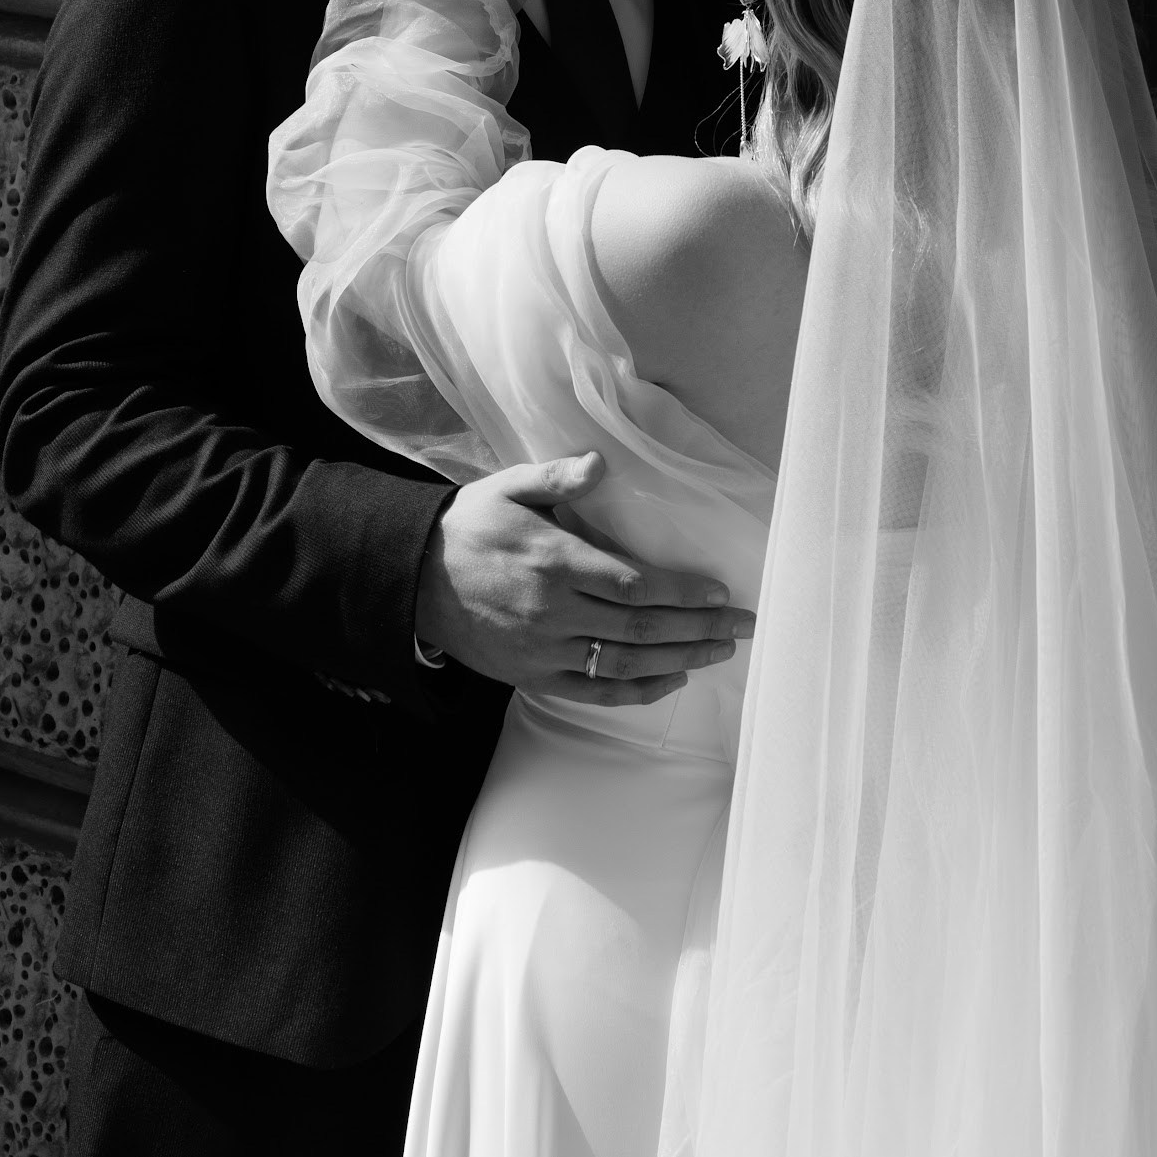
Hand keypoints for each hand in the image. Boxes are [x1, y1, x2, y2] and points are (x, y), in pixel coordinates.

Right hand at [414, 453, 754, 706]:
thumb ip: (558, 476)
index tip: (722, 593)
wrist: (413, 579)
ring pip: (626, 662)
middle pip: (643, 628)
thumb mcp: (509, 487)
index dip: (685, 593)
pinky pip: (595, 691)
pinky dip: (637, 689)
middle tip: (743, 627)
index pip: (636, 584)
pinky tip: (671, 678)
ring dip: (680, 659)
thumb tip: (601, 464)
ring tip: (719, 653)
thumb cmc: (470, 526)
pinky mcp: (534, 676)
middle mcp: (556, 611)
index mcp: (556, 561)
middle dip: (700, 628)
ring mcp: (546, 650)